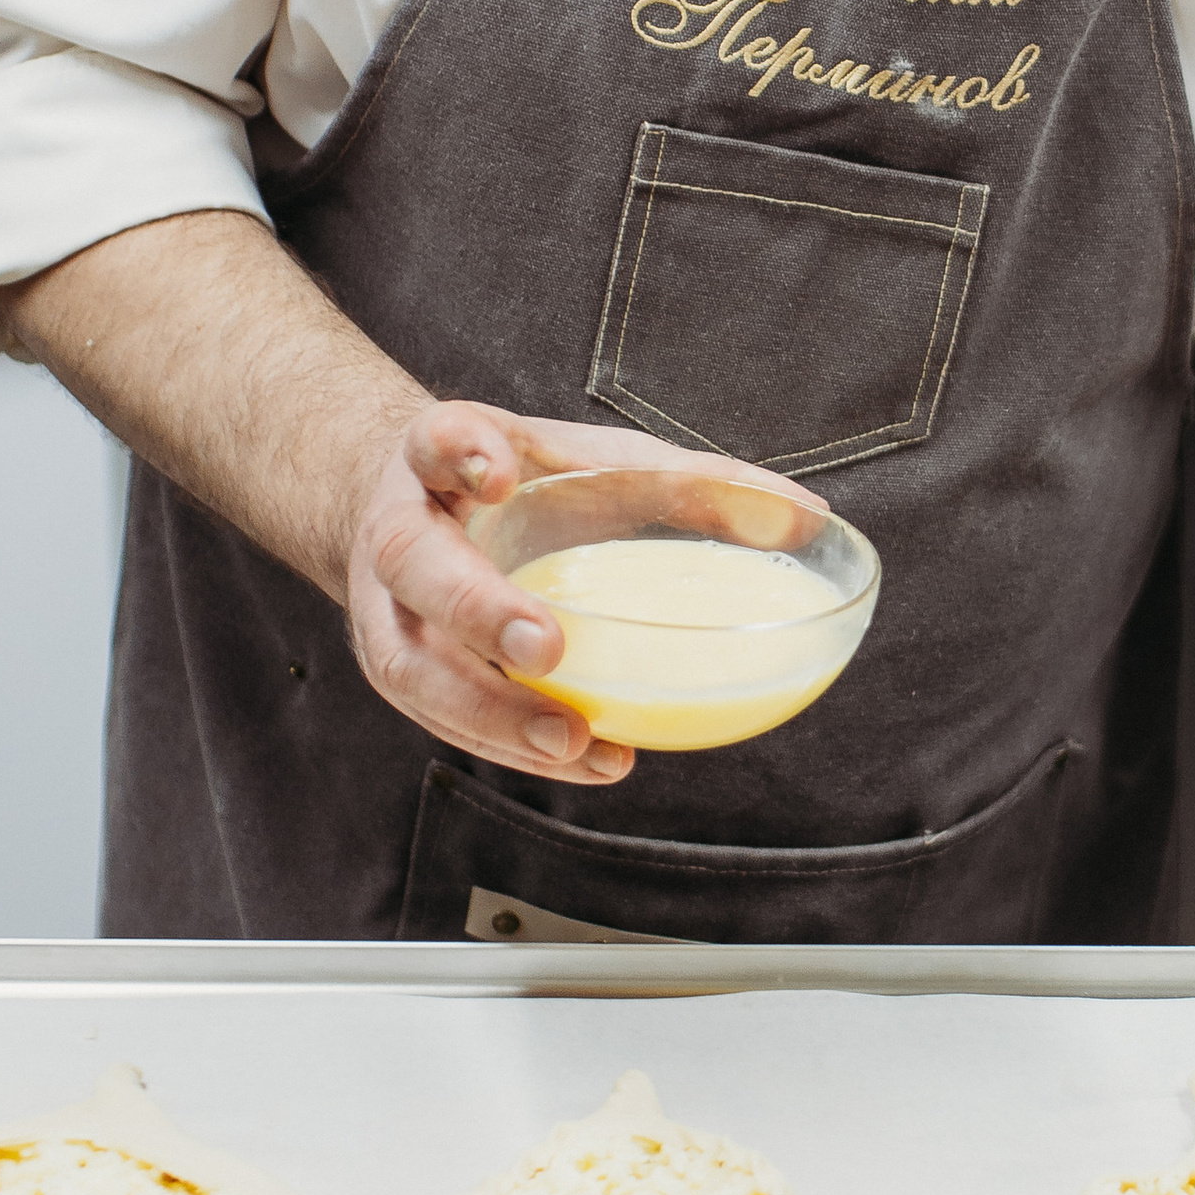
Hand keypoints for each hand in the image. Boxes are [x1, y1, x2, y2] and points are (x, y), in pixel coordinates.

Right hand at [345, 402, 826, 785]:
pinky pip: (442, 717)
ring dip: (491, 712)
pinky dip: (507, 744)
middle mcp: (400, 529)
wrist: (410, 511)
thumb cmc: (522, 485)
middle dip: (476, 609)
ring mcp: (388, 609)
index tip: (500, 473)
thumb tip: (806, 514)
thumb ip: (691, 484)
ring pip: (412, 665)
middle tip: (546, 645)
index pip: (437, 438)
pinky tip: (579, 757)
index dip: (462, 452)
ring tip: (571, 739)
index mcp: (441, 457)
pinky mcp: (403, 671)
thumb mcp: (594, 461)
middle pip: (414, 564)